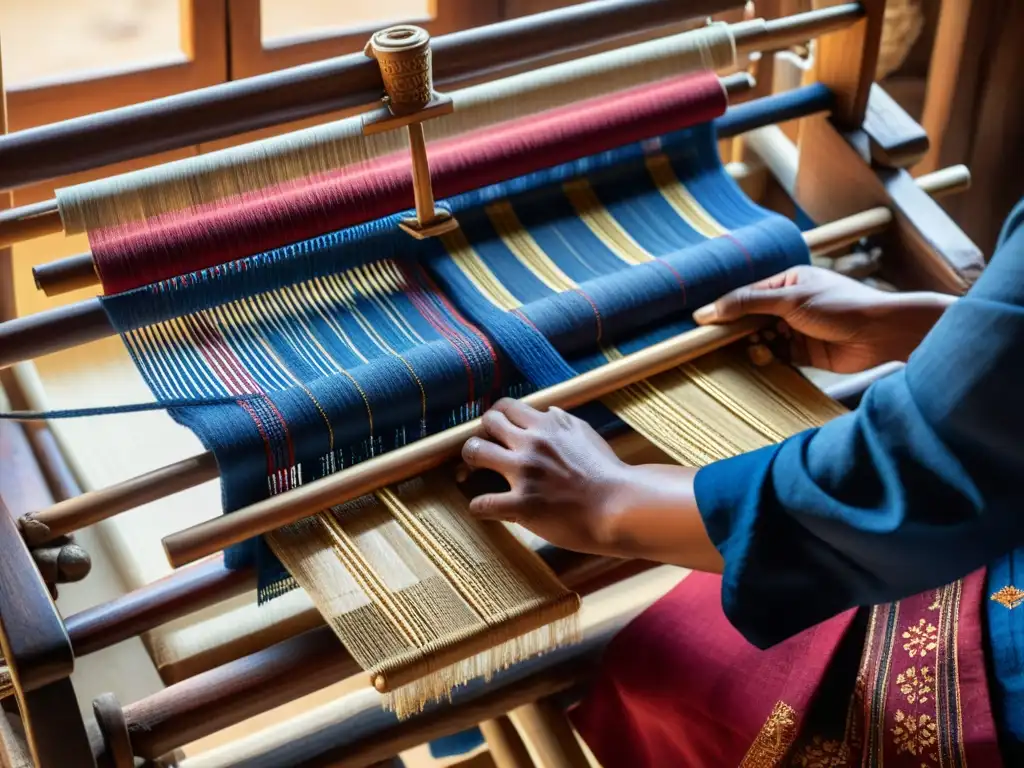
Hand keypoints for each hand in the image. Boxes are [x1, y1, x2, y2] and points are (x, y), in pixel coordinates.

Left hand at [458, 399, 723, 571]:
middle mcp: (532, 443)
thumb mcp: (586, 435)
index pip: (506, 406)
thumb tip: (547, 412)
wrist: (620, 506)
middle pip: (486, 423)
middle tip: (482, 451)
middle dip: (481, 435)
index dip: (495, 418)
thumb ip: (562, 422)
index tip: (494, 430)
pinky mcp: (522, 505)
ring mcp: (525, 473)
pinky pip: (482, 503)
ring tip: (472, 474)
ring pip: (474, 452)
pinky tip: (485, 509)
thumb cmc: (607, 473)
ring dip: (469, 462)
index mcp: (548, 425)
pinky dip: (479, 506)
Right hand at [692, 266, 955, 373]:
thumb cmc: (841, 306)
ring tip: (757, 350)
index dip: (723, 309)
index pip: (745, 295)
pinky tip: (768, 360)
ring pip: (760, 340)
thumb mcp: (790, 299)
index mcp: (785, 283)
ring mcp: (796, 330)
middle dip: (737, 331)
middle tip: (721, 342)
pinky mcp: (804, 353)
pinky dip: (769, 360)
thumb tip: (709, 309)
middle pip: (749, 320)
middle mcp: (788, 305)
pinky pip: (776, 357)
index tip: (700, 322)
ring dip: (754, 347)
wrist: (881, 334)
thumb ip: (748, 303)